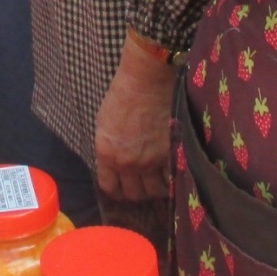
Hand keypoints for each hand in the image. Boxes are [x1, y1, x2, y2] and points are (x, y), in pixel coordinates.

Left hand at [93, 37, 177, 201]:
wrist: (146, 81)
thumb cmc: (122, 96)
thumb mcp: (104, 124)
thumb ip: (109, 149)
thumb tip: (114, 163)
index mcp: (107, 154)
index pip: (109, 187)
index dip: (116, 189)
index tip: (122, 186)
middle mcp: (127, 163)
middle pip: (133, 194)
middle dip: (137, 191)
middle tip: (142, 183)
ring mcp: (151, 161)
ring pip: (154, 191)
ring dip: (156, 187)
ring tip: (158, 179)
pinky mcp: (170, 154)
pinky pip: (172, 178)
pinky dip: (172, 178)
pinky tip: (171, 172)